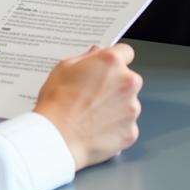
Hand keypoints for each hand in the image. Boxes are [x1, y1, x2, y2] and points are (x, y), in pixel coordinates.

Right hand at [34, 44, 141, 170]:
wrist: (58, 137)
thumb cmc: (57, 103)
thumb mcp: (63, 68)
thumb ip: (86, 58)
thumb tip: (96, 54)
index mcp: (111, 63)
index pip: (125, 52)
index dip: (115, 59)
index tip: (108, 67)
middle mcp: (127, 83)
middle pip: (129, 79)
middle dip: (116, 84)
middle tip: (94, 93)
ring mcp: (132, 109)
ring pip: (129, 103)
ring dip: (116, 105)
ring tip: (92, 113)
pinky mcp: (131, 131)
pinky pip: (127, 125)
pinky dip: (116, 126)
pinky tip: (97, 127)